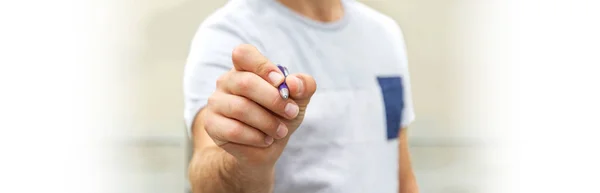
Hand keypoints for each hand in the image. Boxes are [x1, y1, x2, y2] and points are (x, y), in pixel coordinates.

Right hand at [202, 44, 316, 170]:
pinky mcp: (212, 125)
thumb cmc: (279, 115)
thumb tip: (294, 83)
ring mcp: (216, 102)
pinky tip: (266, 140)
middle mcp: (227, 81)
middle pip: (246, 83)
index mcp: (245, 68)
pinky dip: (256, 137)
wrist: (266, 147)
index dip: (263, 66)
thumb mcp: (298, 99)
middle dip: (274, 100)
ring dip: (268, 122)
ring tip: (281, 131)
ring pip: (241, 109)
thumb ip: (303, 86)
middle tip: (292, 112)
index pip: (243, 54)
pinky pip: (234, 130)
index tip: (280, 81)